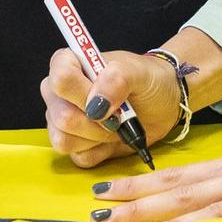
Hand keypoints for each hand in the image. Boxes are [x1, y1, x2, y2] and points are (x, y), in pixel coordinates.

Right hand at [39, 49, 180, 167]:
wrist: (163, 105)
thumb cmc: (148, 80)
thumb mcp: (139, 72)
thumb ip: (117, 78)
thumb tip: (96, 103)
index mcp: (67, 64)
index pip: (60, 79)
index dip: (84, 94)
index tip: (108, 99)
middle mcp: (59, 93)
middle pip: (62, 116)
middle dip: (97, 122)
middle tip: (119, 115)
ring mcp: (61, 120)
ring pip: (65, 140)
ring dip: (98, 137)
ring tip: (117, 126)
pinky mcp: (73, 145)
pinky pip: (78, 157)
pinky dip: (101, 151)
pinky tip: (113, 139)